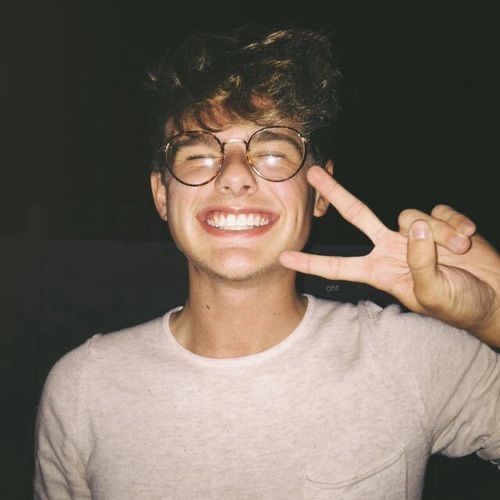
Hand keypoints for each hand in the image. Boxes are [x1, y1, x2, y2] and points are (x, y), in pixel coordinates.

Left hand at [280, 166, 499, 346]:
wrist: (497, 297)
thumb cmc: (462, 306)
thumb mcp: (435, 294)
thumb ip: (419, 262)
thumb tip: (411, 226)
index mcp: (382, 271)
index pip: (339, 265)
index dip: (312, 262)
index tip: (285, 257)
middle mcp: (392, 248)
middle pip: (358, 215)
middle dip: (336, 194)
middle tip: (313, 173)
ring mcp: (415, 234)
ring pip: (412, 214)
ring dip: (439, 233)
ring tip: (460, 253)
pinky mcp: (439, 224)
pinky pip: (440, 211)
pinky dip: (456, 224)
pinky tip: (468, 239)